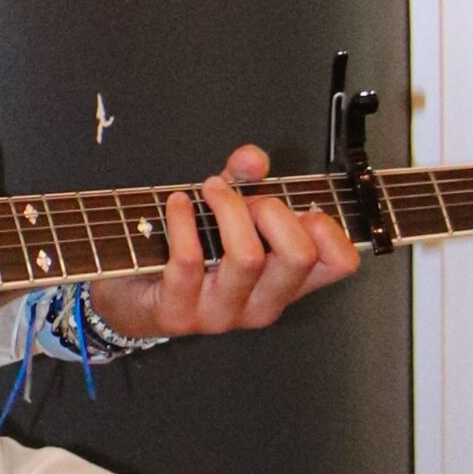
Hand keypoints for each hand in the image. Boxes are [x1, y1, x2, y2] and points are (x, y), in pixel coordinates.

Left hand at [88, 145, 359, 337]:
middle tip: (244, 198)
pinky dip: (183, 220)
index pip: (340, 263)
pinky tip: (177, 203)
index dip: (327, 226)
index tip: (297, 206)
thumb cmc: (189, 251)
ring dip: (227, 208)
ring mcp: (223, 315)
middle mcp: (263, 304)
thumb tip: (253, 158)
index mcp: (286, 283)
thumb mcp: (225, 211)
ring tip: (209, 191)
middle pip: (298, 254)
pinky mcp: (181, 314)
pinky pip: (191, 260)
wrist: (132, 295)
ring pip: (247, 256)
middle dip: (271, 209)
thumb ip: (243, 178)